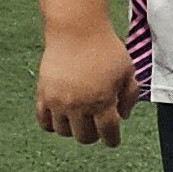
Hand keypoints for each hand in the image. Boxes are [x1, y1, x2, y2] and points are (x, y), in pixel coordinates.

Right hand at [36, 23, 141, 145]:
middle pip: (85, 137)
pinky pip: (43, 122)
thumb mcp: (128, 70)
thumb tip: (123, 116)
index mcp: (103, 101)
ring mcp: (58, 102)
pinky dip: (52, 124)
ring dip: (74, 129)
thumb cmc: (105, 49)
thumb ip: (129, 96)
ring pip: (64, 132)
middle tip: (97, 126)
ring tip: (79, 118)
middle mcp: (79, 105)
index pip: (108, 133)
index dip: (112, 140)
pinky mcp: (43, 95)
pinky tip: (61, 117)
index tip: (112, 140)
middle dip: (94, 135)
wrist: (76, 31)